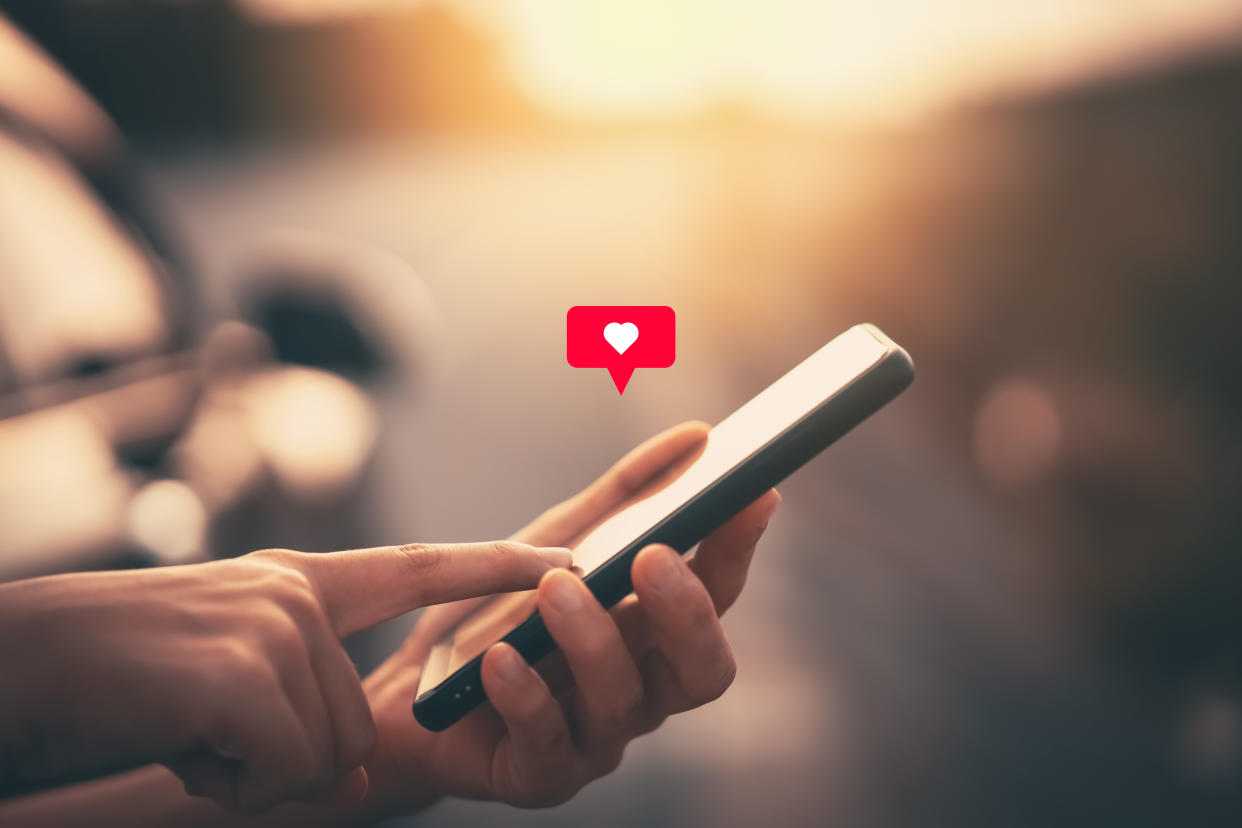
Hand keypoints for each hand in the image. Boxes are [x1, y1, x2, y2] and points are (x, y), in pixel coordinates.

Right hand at [0, 539, 570, 812]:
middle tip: (203, 738)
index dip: (495, 569)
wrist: (7, 669)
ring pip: (327, 756)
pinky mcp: (247, 673)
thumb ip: (300, 711)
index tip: (566, 561)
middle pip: (357, 725)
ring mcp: (274, 625)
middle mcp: (294, 593)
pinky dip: (232, 785)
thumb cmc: (109, 683)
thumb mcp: (220, 688)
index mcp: (293, 583)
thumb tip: (358, 780)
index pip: (419, 569)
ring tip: (182, 732)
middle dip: (288, 764)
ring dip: (253, 775)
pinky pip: (288, 770)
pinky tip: (177, 743)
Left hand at [358, 422, 779, 816]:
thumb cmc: (498, 613)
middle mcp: (641, 687)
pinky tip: (500, 659)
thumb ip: (628, 495)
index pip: (717, 592)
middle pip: (702, 669)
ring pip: (623, 702)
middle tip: (652, 558)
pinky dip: (527, 697)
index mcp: (655, 632)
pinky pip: (546, 744)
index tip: (751, 493)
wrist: (410, 692)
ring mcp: (594, 737)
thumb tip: (697, 435)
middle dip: (686, 614)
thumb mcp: (559, 540)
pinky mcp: (539, 774)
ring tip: (554, 590)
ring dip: (593, 641)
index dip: (739, 548)